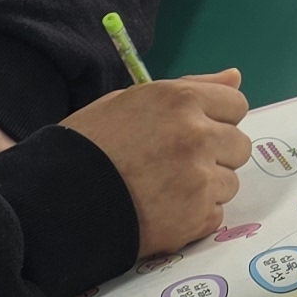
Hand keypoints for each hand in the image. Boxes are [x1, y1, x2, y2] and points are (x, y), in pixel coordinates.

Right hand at [58, 71, 254, 256]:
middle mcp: (197, 135)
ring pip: (229, 183)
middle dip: (217, 156)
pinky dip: (194, 217)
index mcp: (180, 100)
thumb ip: (188, 88)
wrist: (56, 200)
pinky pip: (215, 214)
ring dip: (206, 188)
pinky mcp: (197, 218)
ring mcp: (200, 179)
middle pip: (239, 146)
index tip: (195, 133)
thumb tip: (235, 78)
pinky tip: (162, 212)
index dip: (216, 120)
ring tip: (163, 190)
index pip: (236, 106)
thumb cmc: (88, 144)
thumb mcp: (130, 101)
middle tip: (177, 165)